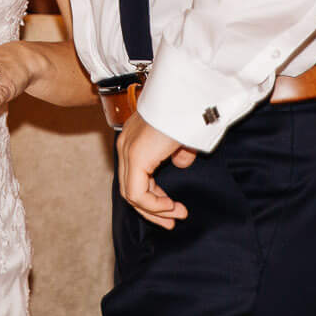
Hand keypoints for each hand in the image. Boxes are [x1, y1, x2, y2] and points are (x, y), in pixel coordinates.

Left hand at [117, 114, 195, 230]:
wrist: (189, 95)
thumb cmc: (189, 109)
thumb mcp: (183, 136)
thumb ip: (178, 151)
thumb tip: (180, 163)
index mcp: (134, 138)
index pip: (135, 176)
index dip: (153, 197)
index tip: (172, 209)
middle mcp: (126, 145)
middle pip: (131, 188)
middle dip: (153, 209)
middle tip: (172, 221)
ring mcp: (128, 151)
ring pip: (132, 194)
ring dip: (155, 210)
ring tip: (176, 215)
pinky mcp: (135, 157)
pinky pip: (137, 194)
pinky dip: (153, 205)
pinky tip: (170, 206)